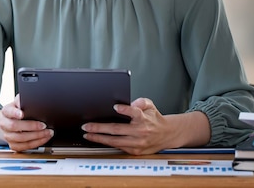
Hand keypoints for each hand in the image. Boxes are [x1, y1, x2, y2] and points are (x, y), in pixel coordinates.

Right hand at [0, 94, 53, 151]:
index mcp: (6, 111)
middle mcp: (4, 124)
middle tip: (43, 125)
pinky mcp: (13, 145)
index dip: (15, 113)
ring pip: (20, 138)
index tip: (22, 114)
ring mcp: (8, 136)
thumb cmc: (17, 111)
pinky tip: (44, 138)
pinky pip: (24, 147)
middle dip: (31, 126)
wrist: (9, 122)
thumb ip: (22, 99)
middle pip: (14, 126)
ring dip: (36, 136)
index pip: (8, 112)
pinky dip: (36, 143)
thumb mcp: (19, 102)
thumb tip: (27, 99)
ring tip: (48, 132)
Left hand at [81, 97, 209, 154]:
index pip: (135, 112)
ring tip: (87, 134)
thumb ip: (141, 101)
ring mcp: (138, 143)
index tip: (116, 107)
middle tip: (87, 126)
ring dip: (99, 138)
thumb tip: (130, 102)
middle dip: (100, 128)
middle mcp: (141, 131)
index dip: (125, 110)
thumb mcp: (150, 106)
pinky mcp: (135, 151)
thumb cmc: (154, 119)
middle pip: (118, 129)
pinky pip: (118, 147)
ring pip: (115, 141)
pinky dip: (106, 143)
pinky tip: (97, 139)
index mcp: (144, 118)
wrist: (167, 135)